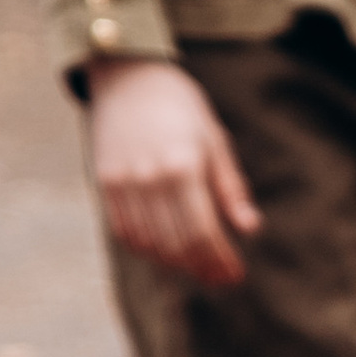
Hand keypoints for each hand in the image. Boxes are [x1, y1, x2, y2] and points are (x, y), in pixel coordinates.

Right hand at [87, 56, 261, 286]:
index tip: (235, 275)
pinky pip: (125, 232)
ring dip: (176, 264)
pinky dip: (147, 250)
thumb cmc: (181, 108)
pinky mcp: (105, 183)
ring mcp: (123, 182)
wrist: (127, 77)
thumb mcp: (215, 141)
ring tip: (198, 268)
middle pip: (177, 243)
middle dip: (202, 267)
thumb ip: (231, 189)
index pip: (203, 231)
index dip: (220, 259)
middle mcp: (149, 178)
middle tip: (221, 279)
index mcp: (183, 166)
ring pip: (150, 243)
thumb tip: (251, 229)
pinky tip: (166, 254)